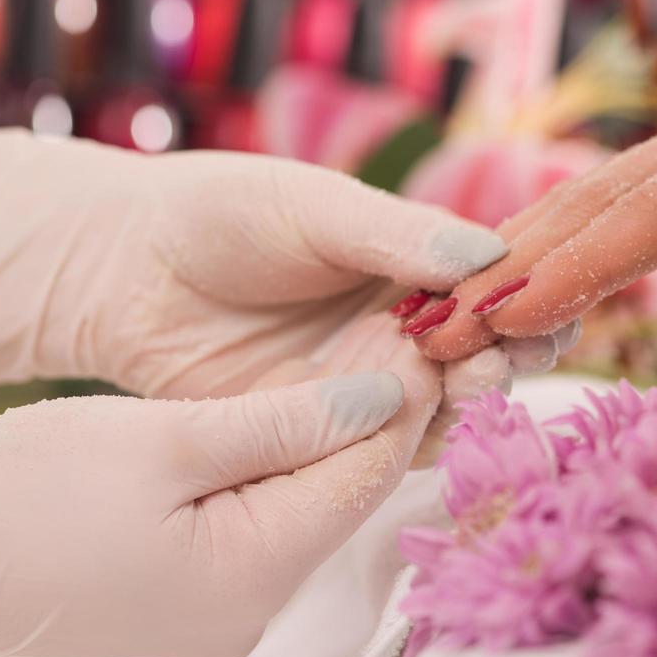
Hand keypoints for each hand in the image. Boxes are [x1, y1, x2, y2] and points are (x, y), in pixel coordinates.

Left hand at [0, 135, 565, 403]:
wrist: (119, 270)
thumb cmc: (215, 214)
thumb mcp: (310, 205)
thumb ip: (394, 233)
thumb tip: (489, 254)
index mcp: (412, 260)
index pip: (498, 284)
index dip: (530, 295)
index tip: (536, 303)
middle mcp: (403, 326)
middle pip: (487, 351)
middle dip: (509, 354)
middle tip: (499, 352)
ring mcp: (365, 384)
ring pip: (445, 407)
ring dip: (468, 399)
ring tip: (467, 381)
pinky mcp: (320, 433)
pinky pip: (382, 450)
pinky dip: (411, 443)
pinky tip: (421, 427)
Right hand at [0, 314, 439, 656]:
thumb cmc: (29, 493)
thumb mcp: (163, 439)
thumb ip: (284, 421)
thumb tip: (384, 395)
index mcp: (258, 568)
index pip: (367, 472)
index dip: (401, 394)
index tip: (422, 322)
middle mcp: (259, 602)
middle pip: (348, 490)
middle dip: (378, 409)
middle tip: (401, 321)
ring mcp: (229, 604)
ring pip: (311, 501)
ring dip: (335, 429)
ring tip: (363, 345)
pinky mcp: (200, 590)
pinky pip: (269, 519)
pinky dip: (289, 460)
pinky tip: (300, 404)